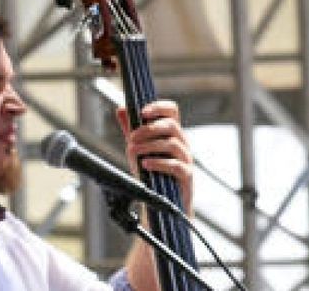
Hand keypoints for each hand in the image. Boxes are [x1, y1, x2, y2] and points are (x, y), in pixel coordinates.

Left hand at [116, 99, 193, 213]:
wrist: (161, 200)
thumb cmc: (151, 171)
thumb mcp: (138, 147)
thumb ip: (131, 128)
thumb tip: (121, 108)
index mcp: (171, 133)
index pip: (172, 111)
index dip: (158, 107)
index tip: (142, 112)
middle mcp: (181, 143)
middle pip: (171, 125)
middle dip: (148, 129)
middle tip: (131, 138)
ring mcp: (186, 159)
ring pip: (172, 144)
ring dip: (149, 146)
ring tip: (132, 151)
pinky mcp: (187, 176)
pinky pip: (176, 165)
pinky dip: (158, 163)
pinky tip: (145, 164)